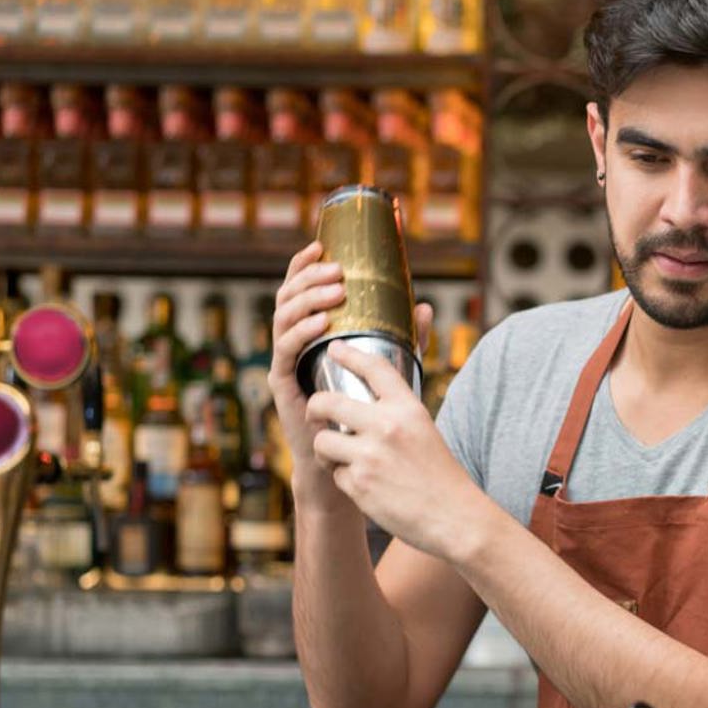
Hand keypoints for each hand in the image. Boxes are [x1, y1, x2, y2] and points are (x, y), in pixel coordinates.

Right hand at [269, 242, 433, 510]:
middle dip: (309, 277)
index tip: (322, 244)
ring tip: (335, 292)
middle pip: (288, 297)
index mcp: (311, 332)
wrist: (345, 462)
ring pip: (283, 318)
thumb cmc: (364, 413)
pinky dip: (301, 332)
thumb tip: (424, 306)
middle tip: (336, 271)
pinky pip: (285, 351)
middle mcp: (293, 342)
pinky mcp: (283, 384)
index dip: (304, 265)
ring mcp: (285, 362)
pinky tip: (322, 323)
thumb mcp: (388, 369)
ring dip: (307, 300)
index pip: (300, 289)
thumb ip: (403, 339)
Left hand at [303, 341, 490, 562]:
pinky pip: (334, 473)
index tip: (335, 348)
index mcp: (408, 409)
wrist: (454, 517)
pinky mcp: (359, 484)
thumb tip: (371, 396)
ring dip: (326, 449)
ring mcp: (370, 456)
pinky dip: (344, 479)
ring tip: (340, 456)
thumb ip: (399, 411)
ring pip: (322, 440)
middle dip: (315, 407)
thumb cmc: (441, 475)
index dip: (350, 354)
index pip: (374, 368)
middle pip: (327, 402)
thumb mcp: (426, 430)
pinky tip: (364, 485)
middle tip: (317, 414)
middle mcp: (387, 426)